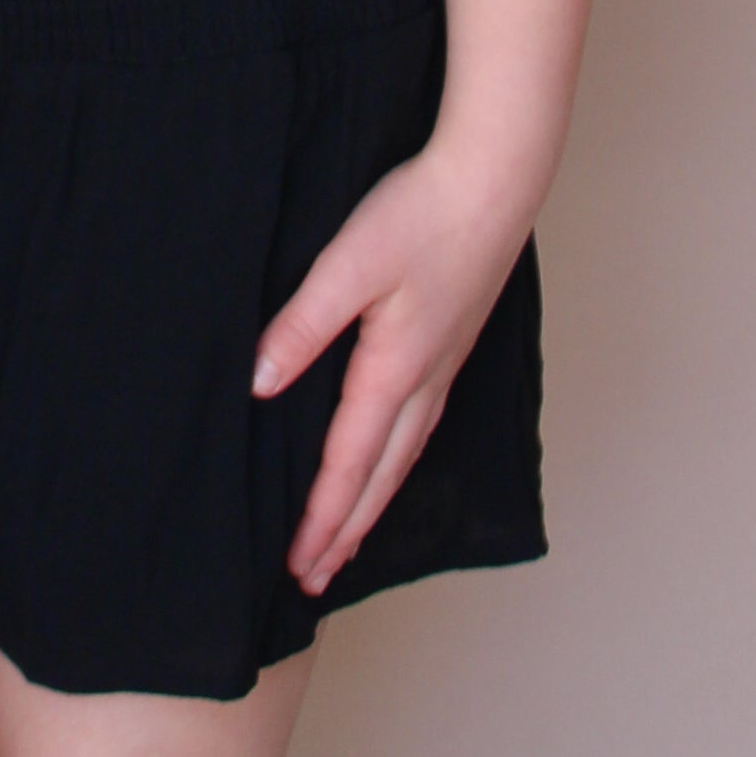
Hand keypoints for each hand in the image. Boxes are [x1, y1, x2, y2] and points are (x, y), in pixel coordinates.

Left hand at [256, 130, 540, 593]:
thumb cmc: (422, 213)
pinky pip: (421, 426)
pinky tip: (391, 459)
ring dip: (373, 503)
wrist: (495, 179)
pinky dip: (398, 463)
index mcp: (394, 370)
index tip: (298, 565)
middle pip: (381, 477)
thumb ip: (302, 325)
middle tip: (316, 578)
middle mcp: (424, 380)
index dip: (321, 519)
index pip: (348, 464)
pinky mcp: (453, 343)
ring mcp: (445, 364)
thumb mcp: (347, 265)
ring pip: (405, 456)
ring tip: (348, 538)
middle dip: (346, 531)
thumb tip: (260, 383)